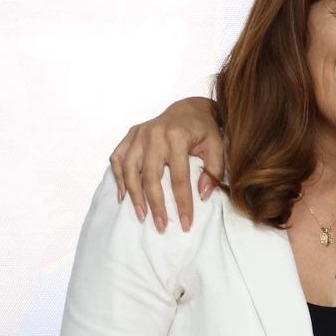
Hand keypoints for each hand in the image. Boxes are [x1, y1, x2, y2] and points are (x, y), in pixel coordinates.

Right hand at [109, 97, 222, 231]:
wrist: (189, 109)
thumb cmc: (204, 130)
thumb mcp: (217, 147)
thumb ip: (214, 170)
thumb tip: (202, 195)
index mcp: (177, 136)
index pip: (180, 178)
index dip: (183, 203)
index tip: (185, 224)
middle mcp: (154, 134)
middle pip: (150, 176)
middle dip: (155, 204)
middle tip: (160, 226)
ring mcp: (139, 134)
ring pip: (129, 169)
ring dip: (134, 195)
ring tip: (142, 215)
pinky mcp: (130, 135)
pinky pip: (117, 158)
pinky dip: (118, 177)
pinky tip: (124, 195)